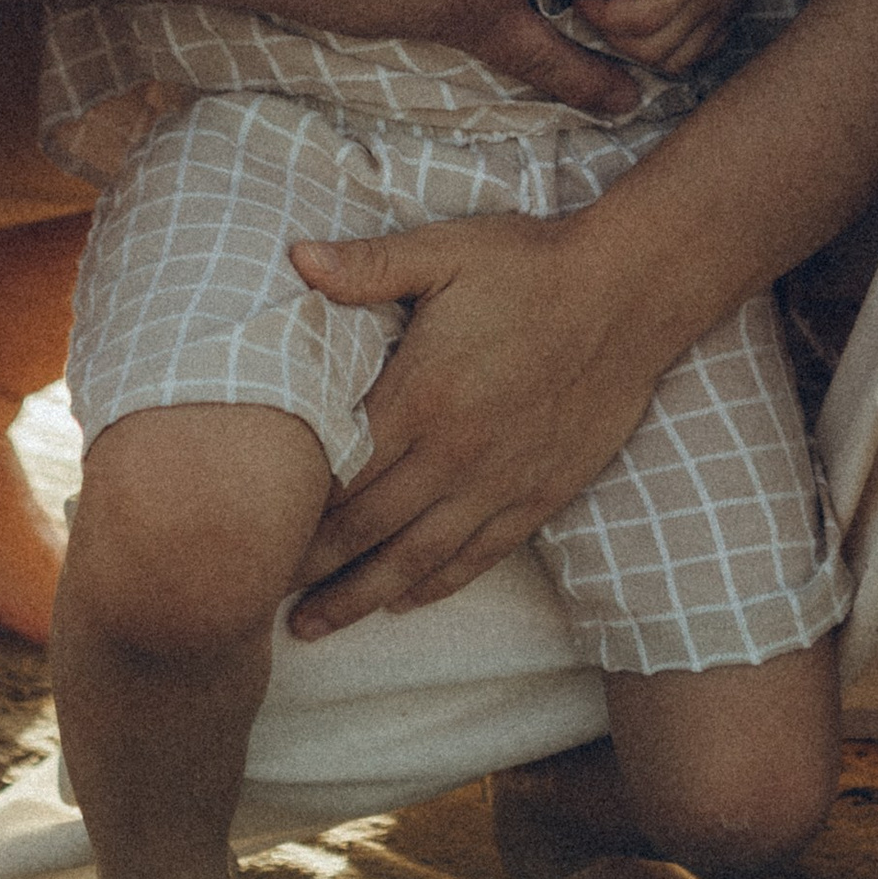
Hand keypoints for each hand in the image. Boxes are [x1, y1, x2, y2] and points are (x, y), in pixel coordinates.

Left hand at [281, 209, 656, 632]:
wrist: (630, 293)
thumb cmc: (530, 266)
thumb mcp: (444, 250)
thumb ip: (368, 266)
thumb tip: (297, 257)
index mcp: (419, 395)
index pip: (337, 471)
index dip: (288, 507)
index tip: (248, 530)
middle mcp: (453, 452)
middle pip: (365, 528)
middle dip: (310, 567)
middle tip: (259, 593)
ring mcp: (497, 481)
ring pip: (416, 559)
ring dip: (360, 597)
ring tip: (314, 628)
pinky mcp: (539, 495)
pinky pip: (477, 555)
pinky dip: (435, 586)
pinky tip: (403, 603)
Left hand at [574, 0, 810, 73]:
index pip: (647, 16)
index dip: (605, 15)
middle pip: (655, 50)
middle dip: (613, 36)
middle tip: (590, 3)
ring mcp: (726, 4)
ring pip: (677, 60)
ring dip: (638, 49)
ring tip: (614, 16)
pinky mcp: (732, 6)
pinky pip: (699, 53)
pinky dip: (669, 51)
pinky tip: (650, 24)